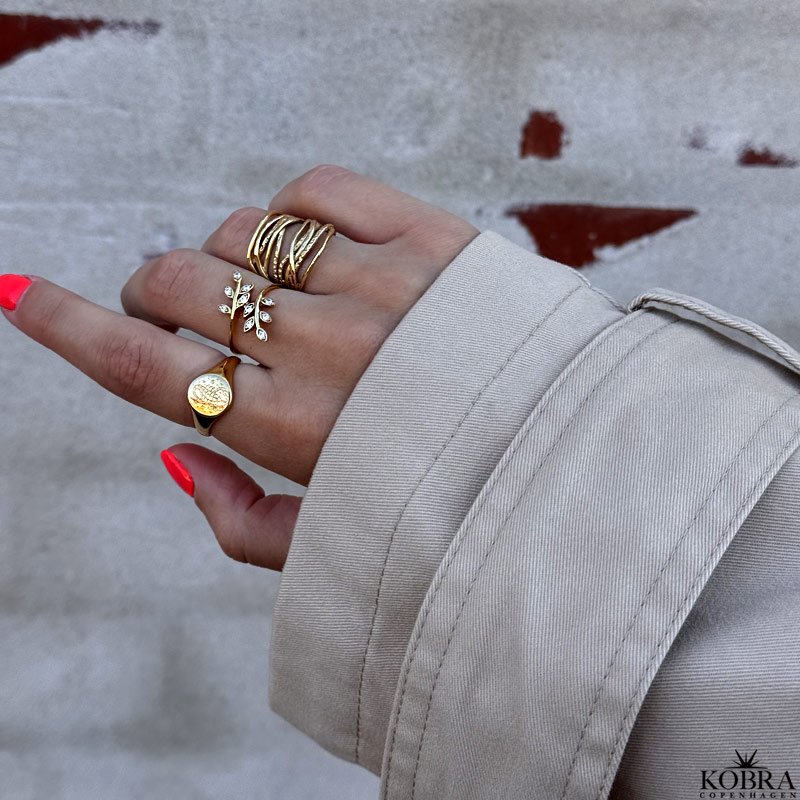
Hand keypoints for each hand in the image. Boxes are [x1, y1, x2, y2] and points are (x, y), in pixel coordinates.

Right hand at [0, 166, 477, 570]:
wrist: (584, 464)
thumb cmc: (457, 512)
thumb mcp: (338, 553)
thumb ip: (240, 520)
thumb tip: (175, 454)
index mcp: (296, 434)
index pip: (144, 370)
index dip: (66, 329)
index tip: (19, 296)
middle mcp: (328, 352)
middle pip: (180, 286)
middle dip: (155, 293)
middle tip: (179, 310)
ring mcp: (382, 287)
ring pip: (243, 234)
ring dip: (228, 258)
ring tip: (269, 293)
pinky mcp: (434, 240)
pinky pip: (318, 191)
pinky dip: (290, 209)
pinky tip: (308, 243)